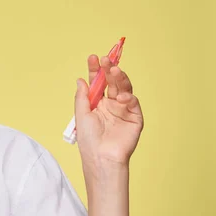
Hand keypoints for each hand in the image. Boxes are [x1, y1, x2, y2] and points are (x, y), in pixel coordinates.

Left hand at [74, 55, 143, 172]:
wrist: (101, 157)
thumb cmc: (89, 140)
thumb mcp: (81, 114)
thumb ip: (82, 96)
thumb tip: (80, 79)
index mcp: (97, 102)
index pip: (97, 82)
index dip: (96, 70)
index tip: (93, 58)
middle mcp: (111, 103)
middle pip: (111, 82)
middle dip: (109, 70)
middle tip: (106, 59)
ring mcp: (123, 109)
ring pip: (123, 88)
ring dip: (119, 78)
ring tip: (114, 70)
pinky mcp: (135, 117)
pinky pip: (133, 102)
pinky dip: (128, 97)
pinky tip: (121, 96)